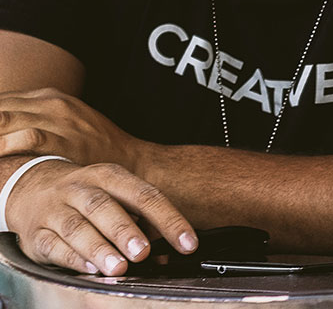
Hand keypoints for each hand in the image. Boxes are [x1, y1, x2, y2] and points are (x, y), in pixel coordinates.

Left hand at [0, 89, 137, 171]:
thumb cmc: (91, 148)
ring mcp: (57, 120)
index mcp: (48, 97)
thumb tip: (2, 127)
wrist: (128, 163)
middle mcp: (50, 104)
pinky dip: (2, 147)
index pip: (0, 101)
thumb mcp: (64, 122)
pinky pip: (23, 140)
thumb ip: (32, 121)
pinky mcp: (62, 140)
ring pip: (5, 120)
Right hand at [5, 157, 196, 275]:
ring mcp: (56, 210)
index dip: (168, 219)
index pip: (144, 194)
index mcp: (110, 176)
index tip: (187, 243)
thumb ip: (141, 220)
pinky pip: (54, 246)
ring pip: (77, 227)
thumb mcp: (115, 195)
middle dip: (125, 230)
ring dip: (99, 248)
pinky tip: (89, 269)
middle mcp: (82, 189)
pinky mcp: (36, 234)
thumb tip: (167, 250)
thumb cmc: (86, 196)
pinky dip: (73, 258)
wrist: (32, 188)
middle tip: (143, 252)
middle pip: (104, 206)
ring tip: (118, 267)